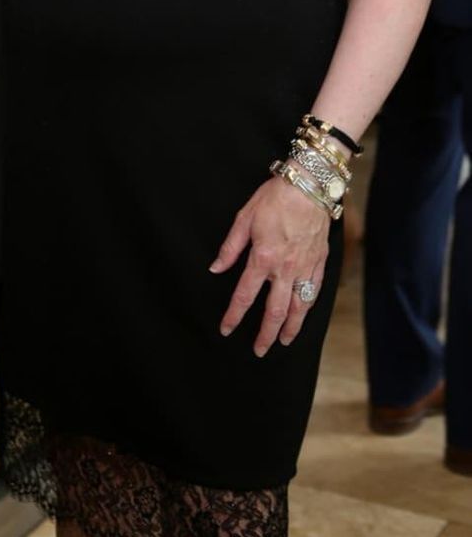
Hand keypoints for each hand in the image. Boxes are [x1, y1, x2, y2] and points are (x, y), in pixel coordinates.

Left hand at [209, 176, 329, 356]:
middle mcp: (285, 269)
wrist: (309, 186)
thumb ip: (230, 248)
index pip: (245, 295)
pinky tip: (303, 316)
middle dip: (266, 334)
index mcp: (263, 258)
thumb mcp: (244, 217)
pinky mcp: (319, 263)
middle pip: (274, 311)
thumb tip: (216, 268)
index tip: (226, 329)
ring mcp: (305, 268)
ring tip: (283, 342)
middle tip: (259, 350)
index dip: (234, 315)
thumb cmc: (275, 198)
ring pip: (298, 308)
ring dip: (290, 328)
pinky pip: (314, 293)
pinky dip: (308, 309)